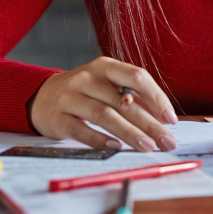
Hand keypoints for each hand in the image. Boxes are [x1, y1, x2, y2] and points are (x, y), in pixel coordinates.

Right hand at [27, 56, 177, 151]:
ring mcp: (70, 97)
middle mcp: (87, 78)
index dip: (156, 97)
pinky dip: (100, 139)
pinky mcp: (58, 118)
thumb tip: (163, 119)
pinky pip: (81, 130)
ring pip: (105, 115)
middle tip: (167, 141)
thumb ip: (131, 98)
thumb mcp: (106, 85)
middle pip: (124, 101)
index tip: (171, 119)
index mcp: (105, 66)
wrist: (41, 97)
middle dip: (150, 123)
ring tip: (149, 147)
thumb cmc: (84, 93)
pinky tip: (116, 147)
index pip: (136, 77)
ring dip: (130, 133)